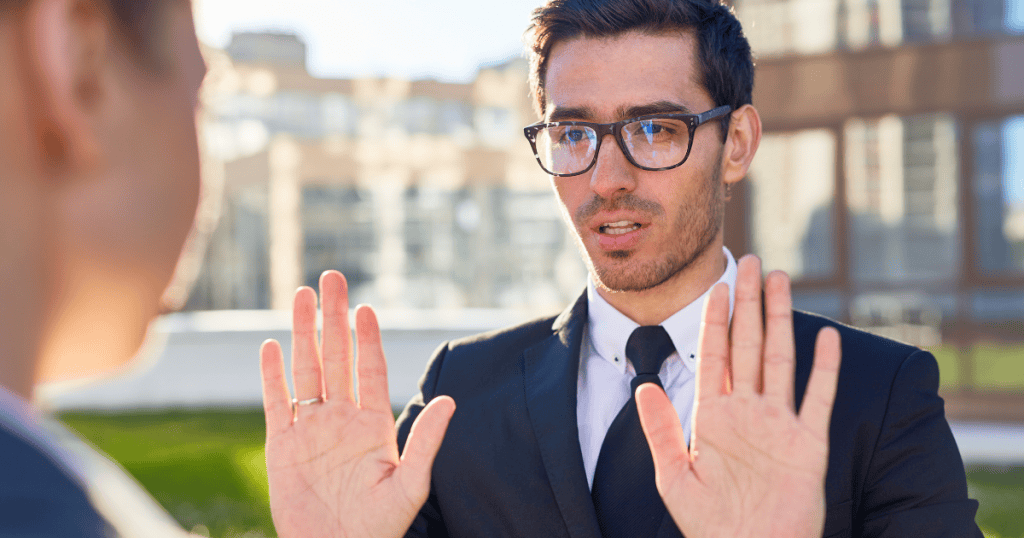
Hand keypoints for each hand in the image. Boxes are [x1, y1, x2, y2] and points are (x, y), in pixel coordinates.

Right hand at [260, 270, 454, 537]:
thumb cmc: (379, 528)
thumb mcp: (410, 486)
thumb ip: (426, 442)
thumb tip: (451, 399)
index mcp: (372, 424)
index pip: (370, 368)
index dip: (367, 337)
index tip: (365, 307)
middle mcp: (341, 419)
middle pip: (335, 357)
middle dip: (333, 317)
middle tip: (331, 278)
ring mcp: (311, 430)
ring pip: (305, 370)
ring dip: (302, 333)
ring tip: (301, 295)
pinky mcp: (283, 446)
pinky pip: (277, 403)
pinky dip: (272, 376)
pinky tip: (271, 347)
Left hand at [636, 255, 840, 537]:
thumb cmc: (710, 525)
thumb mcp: (674, 476)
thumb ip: (661, 430)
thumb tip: (644, 386)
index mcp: (714, 417)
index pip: (714, 355)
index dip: (715, 320)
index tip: (716, 285)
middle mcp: (748, 413)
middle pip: (749, 346)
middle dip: (749, 304)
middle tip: (751, 263)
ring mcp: (780, 425)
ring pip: (781, 359)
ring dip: (781, 319)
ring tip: (781, 281)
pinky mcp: (808, 445)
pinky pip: (818, 398)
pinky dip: (824, 368)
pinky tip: (825, 335)